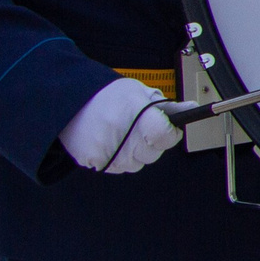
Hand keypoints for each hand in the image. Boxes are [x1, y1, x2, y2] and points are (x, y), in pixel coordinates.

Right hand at [59, 78, 185, 175]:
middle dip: (152, 142)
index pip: (166, 136)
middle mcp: (125, 139)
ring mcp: (110, 154)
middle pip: (153, 154)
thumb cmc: (106, 96)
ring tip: (122, 133)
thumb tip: (191, 109)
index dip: (170, 133)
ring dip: (135, 152)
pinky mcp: (97, 164)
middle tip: (139, 128)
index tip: (167, 127)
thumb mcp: (139, 93)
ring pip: (137, 163)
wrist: (68, 102)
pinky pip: (120, 168)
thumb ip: (167, 106)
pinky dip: (119, 157)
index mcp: (138, 117)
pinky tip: (111, 141)